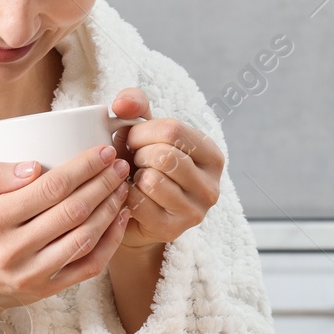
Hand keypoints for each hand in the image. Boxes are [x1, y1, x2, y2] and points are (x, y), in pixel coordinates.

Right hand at [0, 144, 132, 333]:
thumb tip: (35, 167)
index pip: (50, 188)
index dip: (83, 167)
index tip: (103, 152)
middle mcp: (14, 249)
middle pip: (73, 210)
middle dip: (103, 183)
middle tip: (120, 165)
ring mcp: (32, 273)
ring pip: (85, 238)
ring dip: (110, 209)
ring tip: (122, 187)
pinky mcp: (47, 289)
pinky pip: (88, 266)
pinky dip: (111, 242)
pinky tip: (120, 219)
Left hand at [109, 88, 223, 251]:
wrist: (134, 213)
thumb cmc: (142, 165)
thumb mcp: (144, 131)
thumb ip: (135, 106)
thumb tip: (122, 104)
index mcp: (211, 156)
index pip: (174, 130)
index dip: (142, 131)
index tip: (132, 139)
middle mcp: (211, 186)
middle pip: (165, 156)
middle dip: (137, 154)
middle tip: (132, 160)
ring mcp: (195, 211)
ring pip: (153, 180)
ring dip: (132, 176)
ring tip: (133, 177)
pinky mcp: (173, 230)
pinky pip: (139, 203)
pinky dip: (126, 195)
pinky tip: (128, 194)